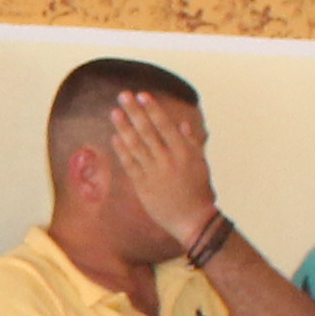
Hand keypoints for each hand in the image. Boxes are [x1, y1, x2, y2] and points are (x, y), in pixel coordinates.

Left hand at [106, 92, 219, 253]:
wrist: (192, 221)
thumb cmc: (199, 191)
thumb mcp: (200, 163)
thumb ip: (191, 142)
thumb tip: (181, 124)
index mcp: (184, 152)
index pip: (165, 125)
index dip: (152, 109)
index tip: (142, 95)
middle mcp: (168, 160)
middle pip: (147, 131)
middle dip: (134, 112)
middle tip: (123, 95)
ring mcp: (154, 173)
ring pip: (135, 145)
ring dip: (123, 127)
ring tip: (114, 112)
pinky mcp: (143, 186)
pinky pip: (130, 164)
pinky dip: (122, 150)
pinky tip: (115, 137)